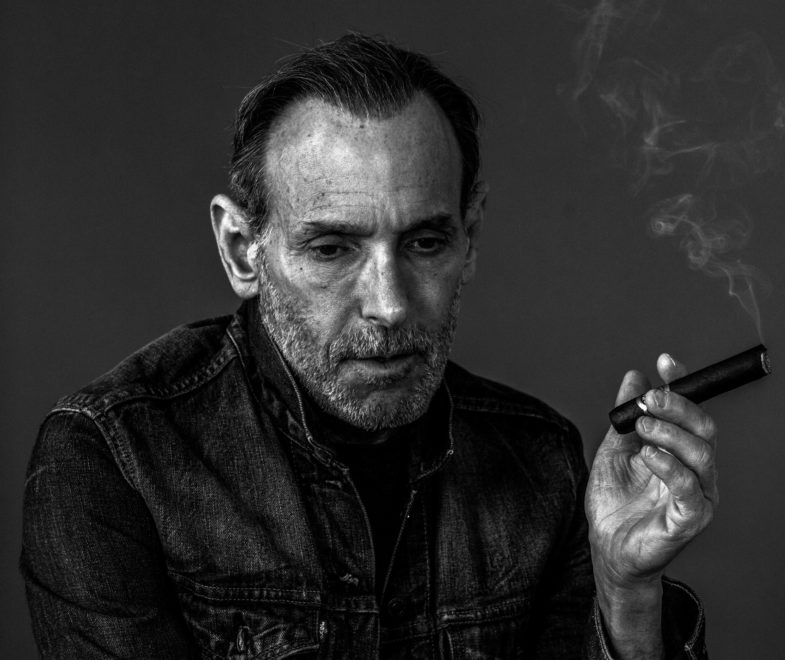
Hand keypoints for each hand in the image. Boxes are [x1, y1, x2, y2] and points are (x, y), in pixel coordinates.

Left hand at [586, 353, 717, 656]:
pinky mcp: (689, 519)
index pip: (690, 411)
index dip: (681, 384)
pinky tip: (647, 456)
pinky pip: (688, 489)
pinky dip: (669, 466)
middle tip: (649, 398)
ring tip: (641, 427)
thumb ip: (626, 416)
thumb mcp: (614, 449)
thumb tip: (634, 376)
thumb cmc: (614, 502)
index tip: (664, 360)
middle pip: (703, 428)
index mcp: (680, 450)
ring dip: (670, 433)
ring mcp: (697, 495)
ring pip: (701, 454)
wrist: (606, 547)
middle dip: (677, 406)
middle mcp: (695, 469)